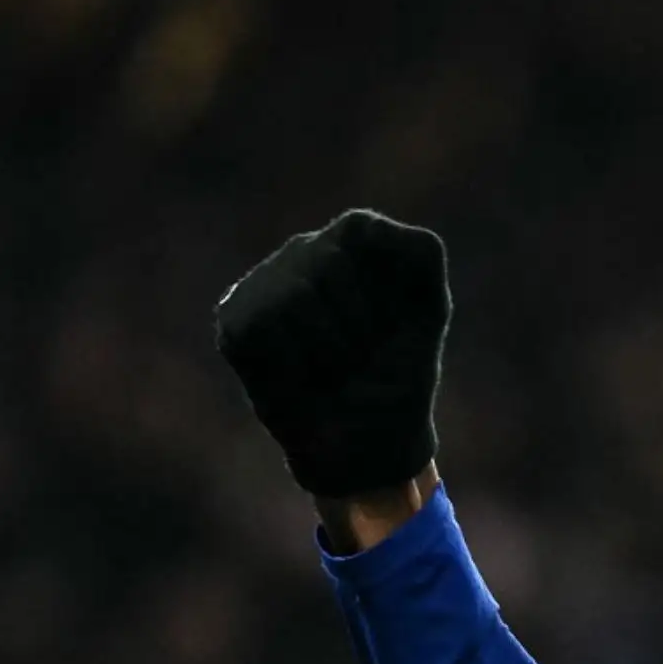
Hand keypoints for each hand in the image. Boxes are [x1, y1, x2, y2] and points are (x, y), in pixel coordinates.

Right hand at [214, 209, 450, 497]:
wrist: (370, 441)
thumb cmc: (400, 374)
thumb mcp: (428, 309)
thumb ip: (418, 254)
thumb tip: (363, 222)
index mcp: (349, 245)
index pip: (359, 229)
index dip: (382, 282)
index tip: (396, 324)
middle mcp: (303, 253)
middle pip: (327, 261)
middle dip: (359, 322)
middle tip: (361, 356)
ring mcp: (263, 284)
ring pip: (293, 294)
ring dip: (328, 348)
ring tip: (333, 370)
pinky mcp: (234, 319)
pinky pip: (263, 328)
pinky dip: (293, 365)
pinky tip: (302, 380)